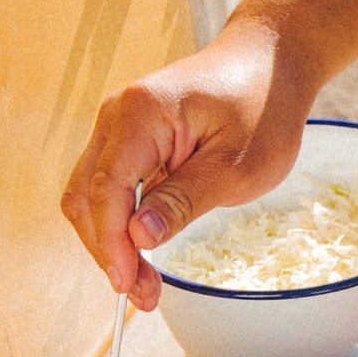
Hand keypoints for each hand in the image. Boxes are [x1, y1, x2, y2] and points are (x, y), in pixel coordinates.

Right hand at [62, 21, 313, 307]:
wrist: (271, 60)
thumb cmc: (263, 105)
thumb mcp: (235, 167)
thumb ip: (183, 201)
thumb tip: (138, 238)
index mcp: (140, 115)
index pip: (106, 192)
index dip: (112, 246)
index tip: (130, 286)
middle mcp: (117, 115)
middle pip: (86, 197)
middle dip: (107, 251)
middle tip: (143, 296)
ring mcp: (119, 125)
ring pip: (92, 195)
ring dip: (111, 240)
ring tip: (145, 283)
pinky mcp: (131, 137)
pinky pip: (112, 185)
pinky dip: (123, 221)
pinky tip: (145, 249)